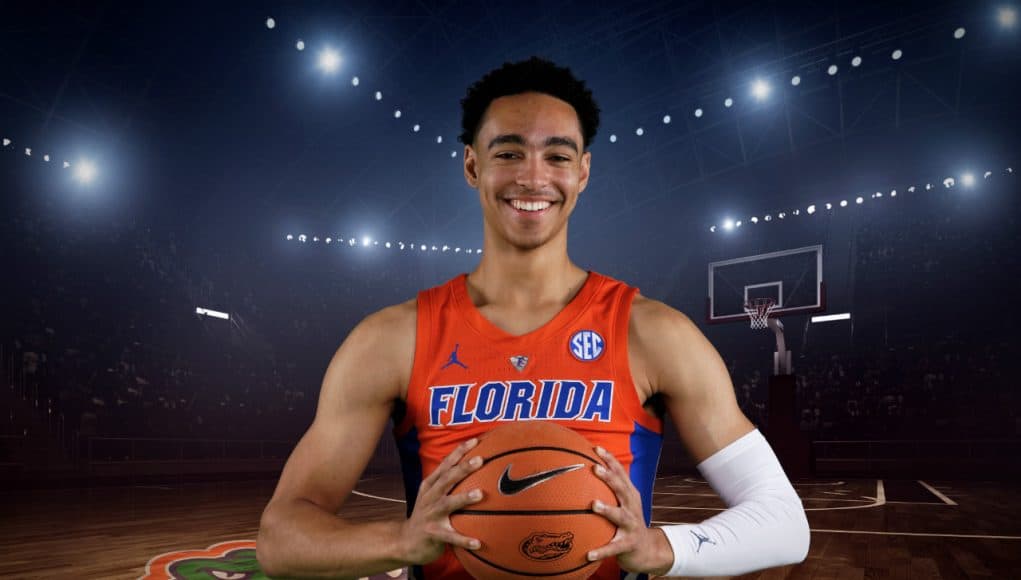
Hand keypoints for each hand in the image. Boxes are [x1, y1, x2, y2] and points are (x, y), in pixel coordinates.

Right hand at [397, 437, 484, 565]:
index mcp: (431, 486)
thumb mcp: (433, 495)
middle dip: (462, 468)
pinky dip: (463, 539)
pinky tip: (478, 542)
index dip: (459, 452)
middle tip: (480, 460)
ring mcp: (430, 515)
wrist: (406, 541)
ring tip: (480, 494)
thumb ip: (450, 483)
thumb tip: (479, 469)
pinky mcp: (432, 534)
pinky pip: (450, 537)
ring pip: (447, 504)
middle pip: (447, 479)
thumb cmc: (427, 515)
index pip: (446, 465)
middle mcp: (430, 497)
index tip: (475, 441)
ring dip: (463, 498)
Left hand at [586, 446, 673, 574]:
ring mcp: (632, 525)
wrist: (646, 549)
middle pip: (622, 489)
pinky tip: (588, 554)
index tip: (596, 448)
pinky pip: (613, 548)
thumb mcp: (621, 503)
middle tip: (595, 468)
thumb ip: (607, 489)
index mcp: (629, 495)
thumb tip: (579, 471)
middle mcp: (632, 507)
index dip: (610, 460)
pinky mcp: (628, 544)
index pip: (620, 473)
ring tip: (594, 504)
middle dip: (610, 478)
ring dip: (608, 509)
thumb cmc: (627, 521)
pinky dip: (602, 550)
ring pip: (620, 516)